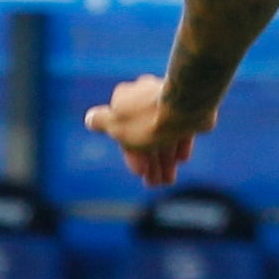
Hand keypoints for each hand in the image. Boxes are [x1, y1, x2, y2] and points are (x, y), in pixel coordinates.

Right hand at [82, 75, 213, 189]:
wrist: (185, 107)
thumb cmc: (147, 120)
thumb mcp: (116, 125)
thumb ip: (101, 122)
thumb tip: (90, 119)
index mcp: (125, 98)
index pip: (123, 131)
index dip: (130, 155)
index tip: (139, 172)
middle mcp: (145, 96)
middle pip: (145, 134)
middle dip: (150, 162)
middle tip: (156, 182)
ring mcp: (168, 101)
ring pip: (163, 133)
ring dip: (165, 158)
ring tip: (169, 178)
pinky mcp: (188, 107)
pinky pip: (180, 128)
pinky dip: (179, 144)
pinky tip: (181, 160)